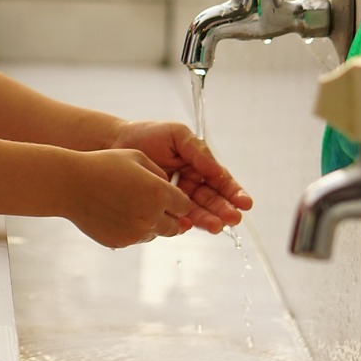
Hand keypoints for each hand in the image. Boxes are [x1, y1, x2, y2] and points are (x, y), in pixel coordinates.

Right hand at [62, 148, 196, 248]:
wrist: (70, 184)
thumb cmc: (102, 165)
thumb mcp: (137, 157)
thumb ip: (160, 174)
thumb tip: (173, 192)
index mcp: (159, 193)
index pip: (185, 205)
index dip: (179, 200)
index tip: (170, 195)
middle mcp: (151, 217)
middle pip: (176, 225)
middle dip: (170, 215)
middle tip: (153, 202)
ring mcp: (136, 233)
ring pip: (156, 233)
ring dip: (152, 223)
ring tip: (131, 204)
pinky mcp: (121, 242)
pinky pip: (137, 238)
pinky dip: (133, 229)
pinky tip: (117, 212)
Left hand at [104, 120, 252, 233]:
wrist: (115, 143)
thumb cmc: (147, 134)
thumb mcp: (176, 135)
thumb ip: (198, 151)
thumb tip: (218, 171)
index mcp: (199, 165)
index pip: (221, 181)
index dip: (234, 193)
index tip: (245, 203)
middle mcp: (191, 184)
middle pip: (212, 200)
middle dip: (224, 210)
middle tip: (233, 219)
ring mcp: (177, 197)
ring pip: (197, 211)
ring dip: (208, 220)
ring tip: (216, 226)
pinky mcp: (161, 206)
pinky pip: (175, 217)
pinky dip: (183, 222)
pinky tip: (188, 225)